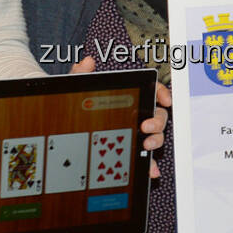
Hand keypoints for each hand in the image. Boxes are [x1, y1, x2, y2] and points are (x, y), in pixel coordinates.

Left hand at [71, 57, 170, 179]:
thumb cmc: (79, 104)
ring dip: (156, 140)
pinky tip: (150, 170)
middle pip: (158, 115)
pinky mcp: (131, 150)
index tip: (165, 99)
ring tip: (146, 145)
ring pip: (156, 136)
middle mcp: (138, 114)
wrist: (68, 124)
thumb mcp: (78, 90)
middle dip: (157, 121)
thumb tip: (86, 62)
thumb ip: (80, 75)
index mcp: (130, 97)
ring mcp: (136, 132)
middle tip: (146, 126)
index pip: (153, 91)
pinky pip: (145, 157)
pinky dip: (150, 164)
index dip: (162, 93)